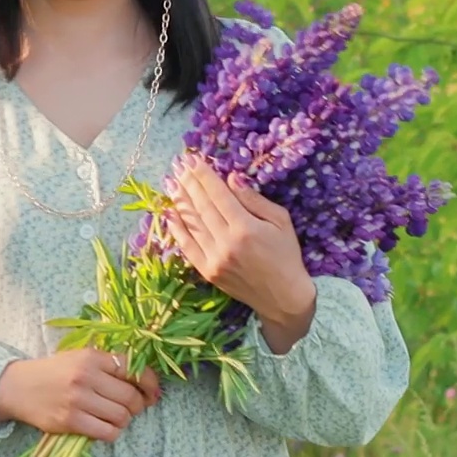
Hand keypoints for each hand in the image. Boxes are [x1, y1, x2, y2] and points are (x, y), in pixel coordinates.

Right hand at [0, 349, 160, 440]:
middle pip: (130, 397)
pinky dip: (112, 432)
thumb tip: (144, 381)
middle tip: (135, 408)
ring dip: (125, 420)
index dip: (150, 383)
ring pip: (120, 416)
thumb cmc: (55, 371)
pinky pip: (105, 432)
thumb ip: (109, 364)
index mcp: (92, 357)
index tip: (154, 393)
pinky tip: (105, 427)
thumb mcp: (81, 357)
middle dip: (139, 405)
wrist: (18, 386)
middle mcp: (86, 377)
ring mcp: (78, 400)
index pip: (133, 368)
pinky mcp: (69, 422)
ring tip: (117, 417)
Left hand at [165, 154, 315, 334]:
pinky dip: (177, 229)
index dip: (204, 175)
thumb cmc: (286, 255)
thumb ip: (254, 199)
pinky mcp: (208, 272)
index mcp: (246, 228)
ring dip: (180, 200)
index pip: (218, 195)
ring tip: (171, 181)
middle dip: (189, 182)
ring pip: (192, 223)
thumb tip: (231, 178)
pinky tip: (170, 213)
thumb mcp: (280, 221)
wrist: (283, 298)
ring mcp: (214, 259)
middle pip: (202, 206)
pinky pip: (187, 246)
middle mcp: (226, 243)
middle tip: (178, 164)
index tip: (193, 158)